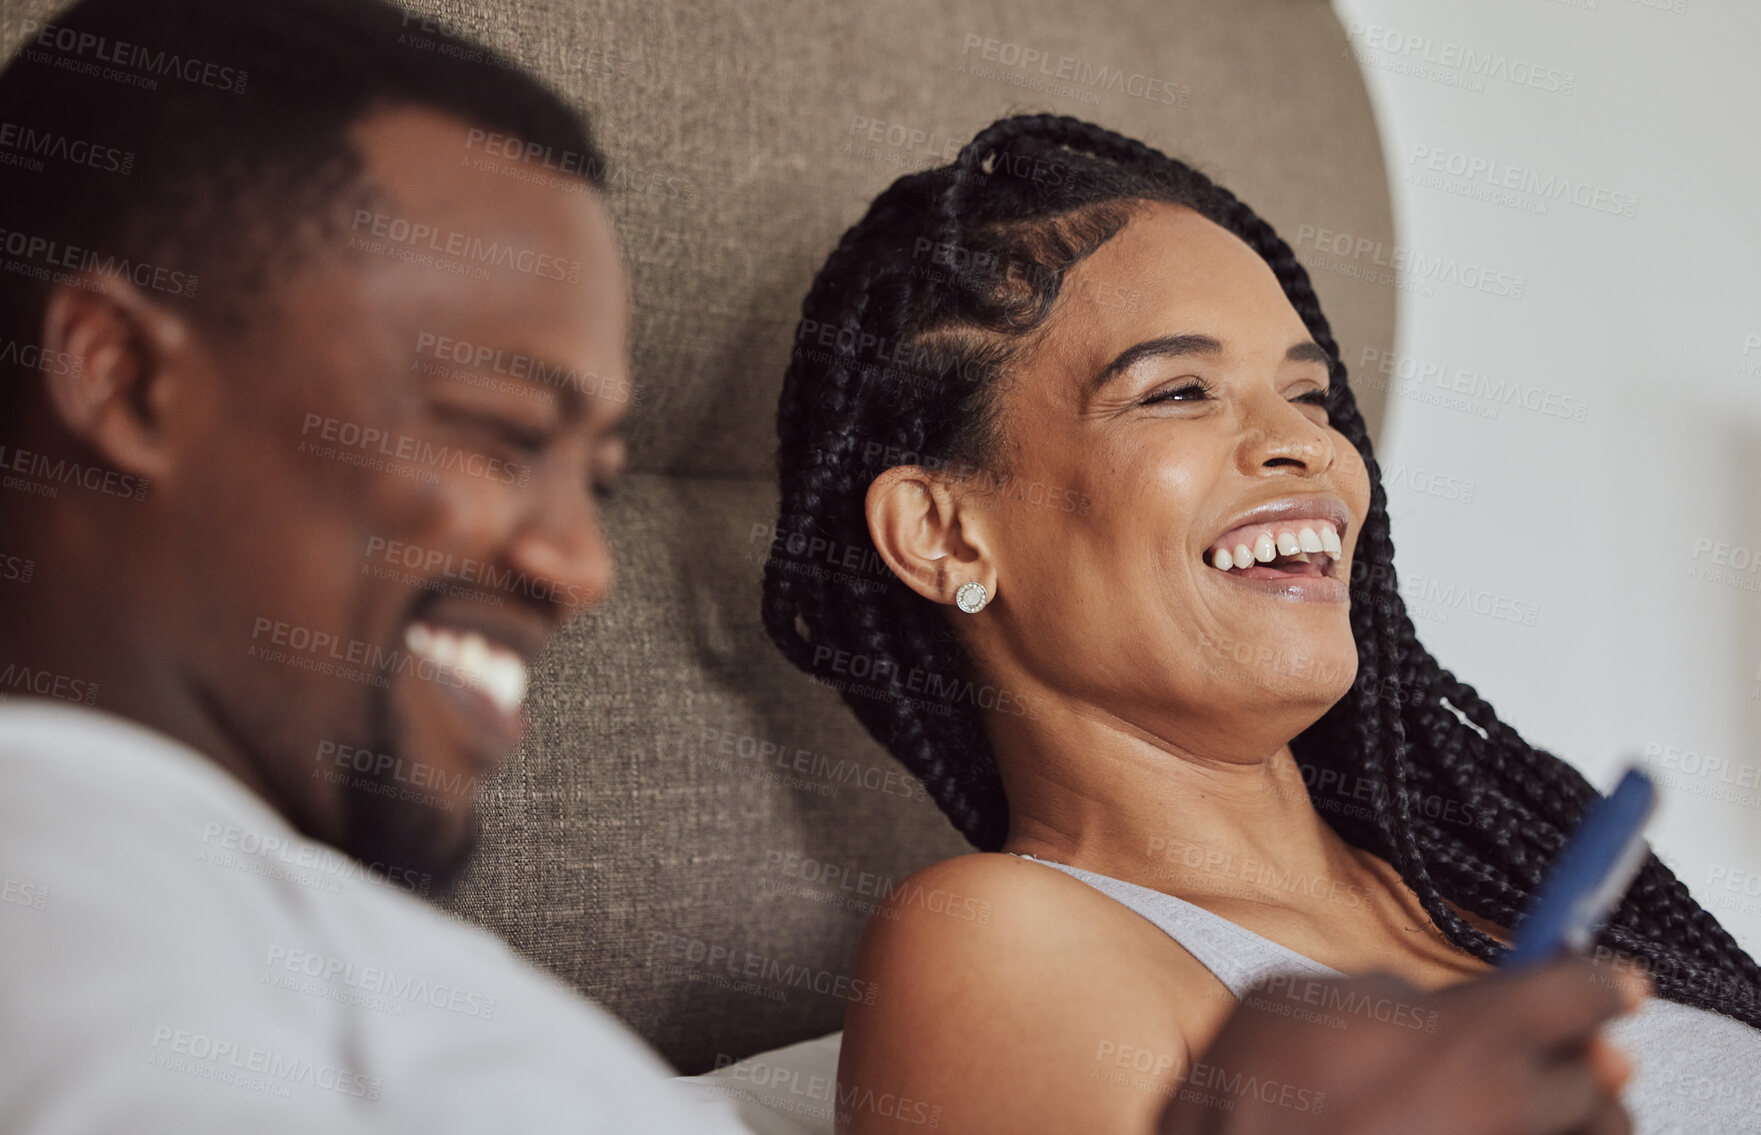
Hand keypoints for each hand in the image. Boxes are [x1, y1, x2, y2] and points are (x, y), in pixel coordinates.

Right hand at [1157, 956, 1648, 1134]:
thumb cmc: (1257, 1099)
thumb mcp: (1297, 1003)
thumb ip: (1384, 996)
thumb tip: (1430, 1003)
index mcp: (1462, 1040)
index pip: (1575, 992)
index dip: (1595, 981)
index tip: (1610, 981)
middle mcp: (1504, 1109)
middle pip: (1598, 1078)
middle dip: (1582, 1060)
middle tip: (1563, 1049)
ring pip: (1590, 1133)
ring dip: (1569, 1114)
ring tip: (1526, 1107)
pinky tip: (1484, 1127)